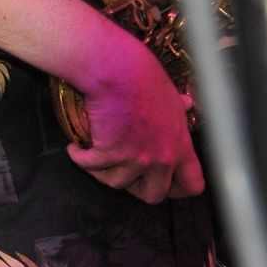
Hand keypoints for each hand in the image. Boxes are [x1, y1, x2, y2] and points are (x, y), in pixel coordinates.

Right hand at [66, 29, 204, 202]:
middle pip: (153, 195)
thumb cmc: (144, 77)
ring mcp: (134, 158)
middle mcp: (161, 158)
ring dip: (103, 173)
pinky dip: (79, 158)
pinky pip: (90, 166)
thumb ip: (178, 107)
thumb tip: (185, 102)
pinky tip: (75, 149)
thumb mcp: (170, 95)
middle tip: (124, 173)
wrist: (118, 70)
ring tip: (94, 159)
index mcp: (180, 146)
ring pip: (117, 184)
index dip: (177, 189)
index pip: (192, 184)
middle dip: (137, 188)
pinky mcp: (108, 152)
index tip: (163, 183)